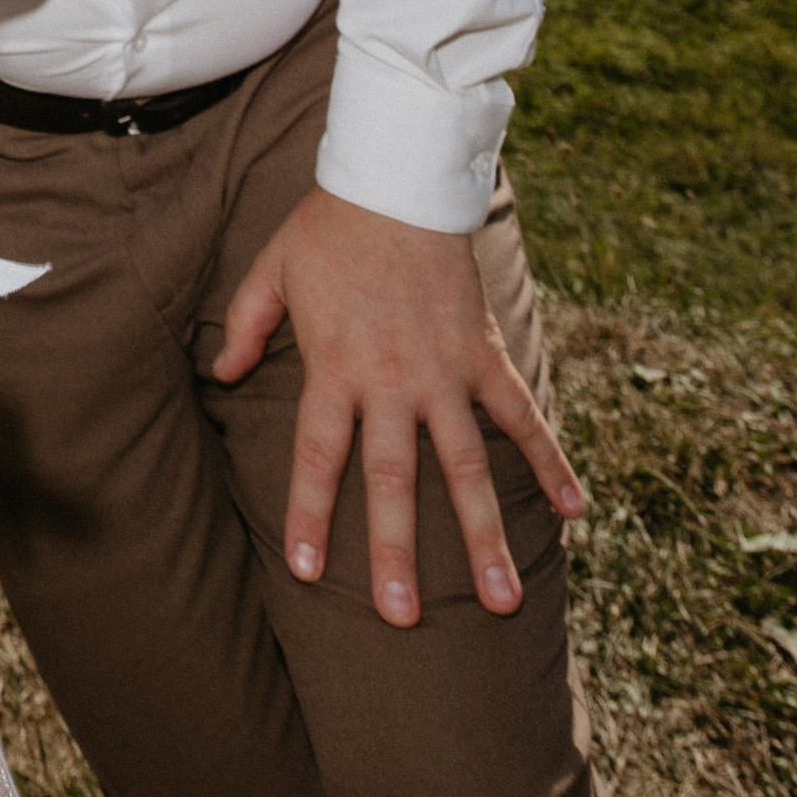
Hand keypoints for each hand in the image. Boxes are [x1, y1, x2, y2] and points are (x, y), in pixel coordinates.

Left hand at [212, 187, 586, 625]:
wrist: (398, 178)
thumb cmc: (329, 227)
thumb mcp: (272, 270)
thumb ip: (245, 325)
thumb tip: (219, 372)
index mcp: (334, 366)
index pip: (315, 454)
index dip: (310, 513)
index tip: (308, 573)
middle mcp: (392, 381)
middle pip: (391, 478)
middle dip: (395, 551)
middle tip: (401, 617)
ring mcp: (445, 372)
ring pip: (466, 467)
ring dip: (484, 535)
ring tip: (502, 601)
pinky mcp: (485, 355)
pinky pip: (521, 416)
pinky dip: (551, 460)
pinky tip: (577, 512)